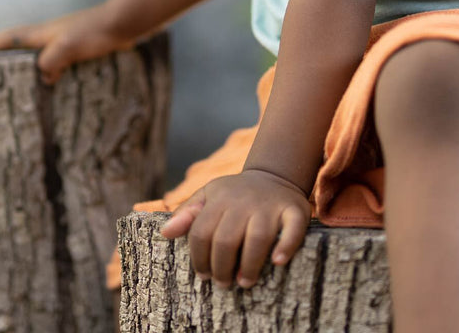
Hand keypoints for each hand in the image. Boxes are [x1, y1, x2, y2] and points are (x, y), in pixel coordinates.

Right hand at [0, 4, 133, 82]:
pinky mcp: (81, 44)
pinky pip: (58, 56)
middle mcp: (52, 34)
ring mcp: (67, 38)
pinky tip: (57, 78)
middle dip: (7, 51)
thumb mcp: (69, 47)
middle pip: (23, 42)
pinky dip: (51, 66)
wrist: (125, 21)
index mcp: (45, 33)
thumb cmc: (95, 32)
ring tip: (22, 78)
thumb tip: (42, 76)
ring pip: (41, 50)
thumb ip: (50, 60)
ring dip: (30, 61)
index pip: (13, 37)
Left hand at [159, 170, 310, 287]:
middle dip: (221, 267)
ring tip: (244, 281)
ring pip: (257, 238)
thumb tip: (165, 233)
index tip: (204, 275)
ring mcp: (270, 206)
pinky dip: (287, 246)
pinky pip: (293, 229)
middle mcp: (244, 201)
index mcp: (220, 198)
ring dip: (249, 266)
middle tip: (223, 283)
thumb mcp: (209, 196)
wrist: (273, 175)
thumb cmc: (235, 194)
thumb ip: (188, 214)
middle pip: (226, 240)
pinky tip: (278, 262)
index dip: (199, 258)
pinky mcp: (294, 210)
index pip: (202, 232)